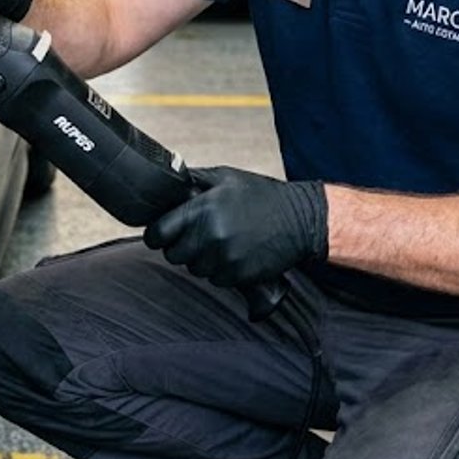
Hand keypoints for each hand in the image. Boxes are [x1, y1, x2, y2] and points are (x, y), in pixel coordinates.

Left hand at [145, 166, 327, 288]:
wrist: (302, 220)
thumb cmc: (263, 196)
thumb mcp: (226, 178)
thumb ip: (192, 180)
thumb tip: (166, 184)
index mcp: (203, 208)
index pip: (158, 233)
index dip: (157, 234)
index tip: (162, 233)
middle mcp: (211, 235)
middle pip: (173, 255)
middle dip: (181, 246)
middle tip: (198, 234)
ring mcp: (226, 258)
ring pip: (195, 269)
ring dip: (202, 259)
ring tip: (221, 241)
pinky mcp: (240, 275)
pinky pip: (216, 280)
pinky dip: (221, 270)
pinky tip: (235, 253)